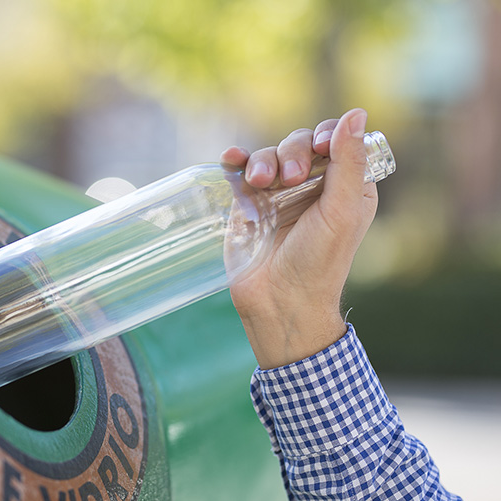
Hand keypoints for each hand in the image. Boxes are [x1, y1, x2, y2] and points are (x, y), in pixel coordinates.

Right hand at [220, 108, 378, 368]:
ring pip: (269, 155)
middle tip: (288, 180)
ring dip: (263, 161)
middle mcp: (312, 186)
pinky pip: (241, 171)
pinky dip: (236, 161)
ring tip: (259, 183)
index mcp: (345, 186)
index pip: (336, 141)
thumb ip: (348, 162)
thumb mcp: (341, 210)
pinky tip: (232, 159)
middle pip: (300, 144)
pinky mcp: (249, 204)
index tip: (320, 148)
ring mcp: (278, 195)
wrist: (278, 300)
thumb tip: (356, 113)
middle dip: (292, 153)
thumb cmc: (319, 262)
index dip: (326, 136)